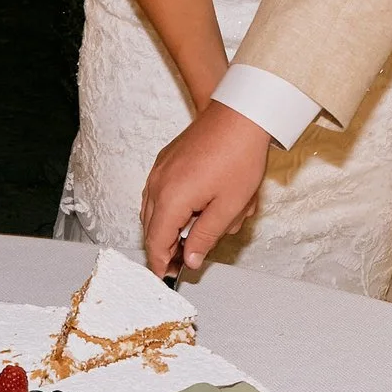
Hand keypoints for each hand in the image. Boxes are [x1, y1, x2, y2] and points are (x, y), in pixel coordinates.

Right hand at [139, 102, 271, 274]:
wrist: (240, 115)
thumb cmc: (239, 157)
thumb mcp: (229, 207)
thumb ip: (206, 237)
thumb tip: (191, 259)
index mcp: (171, 199)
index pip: (156, 242)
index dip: (160, 263)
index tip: (167, 276)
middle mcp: (158, 184)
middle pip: (151, 227)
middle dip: (166, 246)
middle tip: (185, 260)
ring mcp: (160, 170)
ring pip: (154, 210)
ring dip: (170, 226)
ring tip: (195, 233)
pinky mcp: (166, 160)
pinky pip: (159, 192)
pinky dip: (171, 206)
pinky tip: (196, 207)